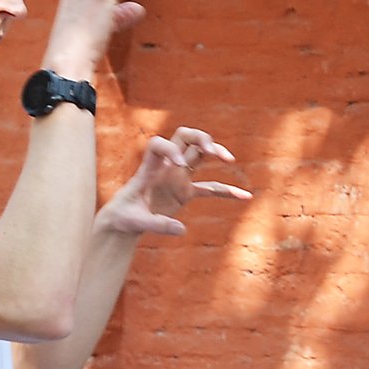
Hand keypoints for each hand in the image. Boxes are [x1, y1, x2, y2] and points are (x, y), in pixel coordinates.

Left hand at [97, 127, 247, 236]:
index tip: (180, 164)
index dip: (171, 149)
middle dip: (200, 139)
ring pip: (200, 154)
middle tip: (211, 151)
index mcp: (149, 168)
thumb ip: (156, 224)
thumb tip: (181, 229)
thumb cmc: (124, 217)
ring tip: (230, 160)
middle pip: (185, 138)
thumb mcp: (135, 222)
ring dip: (215, 152)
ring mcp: (178, 177)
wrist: (124, 220)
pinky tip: (245, 196)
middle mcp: (165, 167)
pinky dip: (227, 192)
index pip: (159, 145)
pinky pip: (210, 188)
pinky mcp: (186, 192)